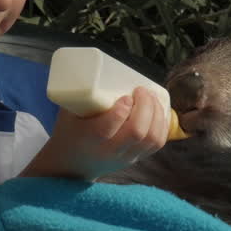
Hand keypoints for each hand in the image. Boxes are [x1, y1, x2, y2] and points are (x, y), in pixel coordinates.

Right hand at [21, 86, 167, 180]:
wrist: (71, 166)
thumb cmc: (69, 132)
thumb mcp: (67, 112)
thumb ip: (81, 93)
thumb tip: (92, 64)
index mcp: (89, 138)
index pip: (109, 127)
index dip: (122, 109)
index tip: (126, 95)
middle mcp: (110, 151)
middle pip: (137, 132)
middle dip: (146, 107)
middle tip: (142, 91)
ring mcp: (125, 157)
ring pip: (151, 139)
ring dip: (157, 114)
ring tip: (152, 98)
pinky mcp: (136, 159)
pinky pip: (157, 143)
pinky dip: (162, 124)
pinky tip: (159, 110)